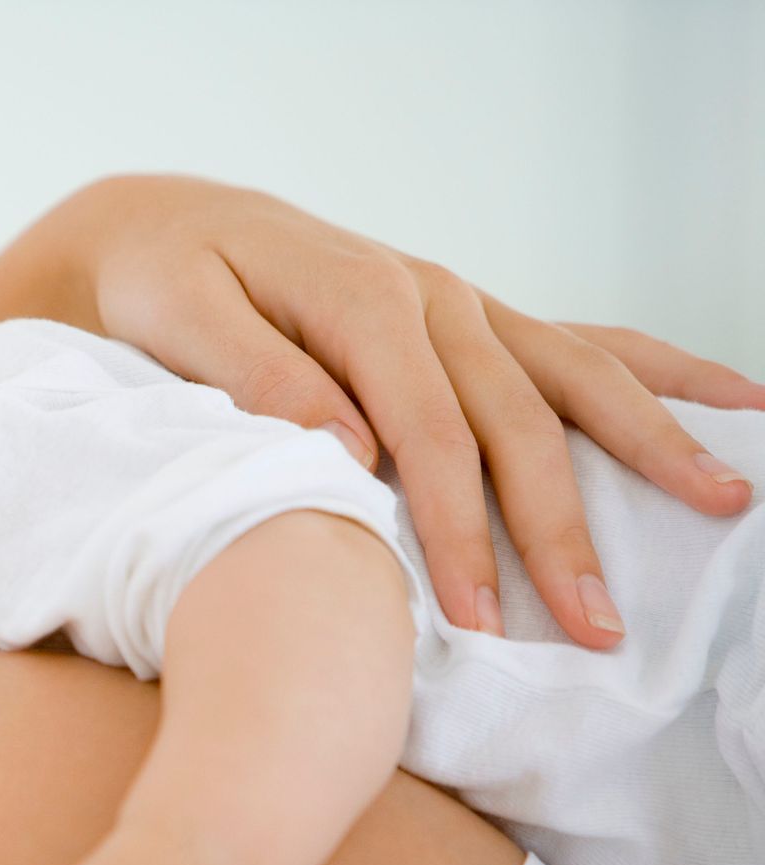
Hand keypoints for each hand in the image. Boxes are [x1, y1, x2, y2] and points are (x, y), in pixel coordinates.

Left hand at [78, 174, 763, 649]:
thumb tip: (348, 443)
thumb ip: (259, 375)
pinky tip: (732, 401)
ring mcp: (462, 302)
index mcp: (363, 300)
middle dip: (559, 528)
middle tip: (596, 626)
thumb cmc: (163, 286)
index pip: (431, 433)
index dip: (461, 529)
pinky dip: (654, 371)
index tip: (480, 619)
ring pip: (572, 377)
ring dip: (648, 445)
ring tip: (725, 502)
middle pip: (516, 420)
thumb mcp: (182, 317)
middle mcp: (432, 296)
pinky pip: (578, 341)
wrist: (169, 230)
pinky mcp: (470, 317)